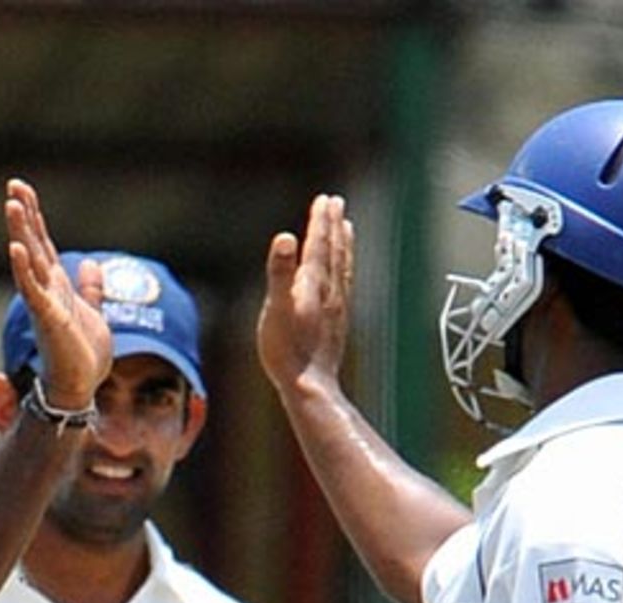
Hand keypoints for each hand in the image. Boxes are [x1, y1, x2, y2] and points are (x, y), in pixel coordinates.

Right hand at [4, 178, 111, 409]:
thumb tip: (92, 266)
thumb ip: (91, 290)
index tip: (22, 189)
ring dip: (20, 233)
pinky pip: (33, 290)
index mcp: (57, 286)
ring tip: (11, 205)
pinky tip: (17, 248)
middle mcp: (47, 290)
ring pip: (30, 261)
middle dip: (23, 215)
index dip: (34, 216)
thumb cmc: (83, 356)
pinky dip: (24, 269)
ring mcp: (45, 303)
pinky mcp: (48, 319)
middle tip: (13, 185)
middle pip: (33, 244)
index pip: (43, 243)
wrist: (80, 388)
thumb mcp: (93, 314)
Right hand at [258, 193, 353, 395]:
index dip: (321, 221)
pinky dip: (345, 270)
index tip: (325, 200)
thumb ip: (280, 272)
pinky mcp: (337, 323)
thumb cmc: (287, 350)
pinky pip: (345, 286)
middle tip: (336, 203)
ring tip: (346, 227)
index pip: (319, 244)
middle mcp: (329, 292)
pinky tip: (344, 271)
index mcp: (312, 284)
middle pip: (334, 251)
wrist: (310, 384)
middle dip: (333, 226)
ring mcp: (336, 308)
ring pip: (342, 267)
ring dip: (343, 245)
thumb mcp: (276, 308)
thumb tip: (286, 237)